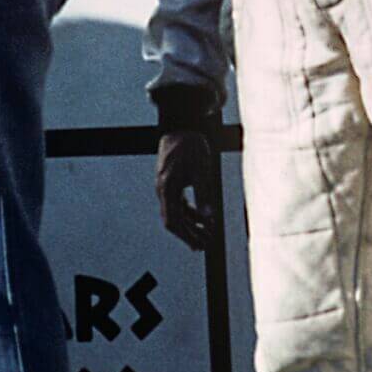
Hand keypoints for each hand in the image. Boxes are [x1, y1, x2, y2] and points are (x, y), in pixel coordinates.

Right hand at [152, 87, 223, 251]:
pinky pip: (178, 203)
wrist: (181, 126)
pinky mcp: (171, 182)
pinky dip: (190, 213)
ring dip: (190, 225)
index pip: (172, 221)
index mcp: (167, 188)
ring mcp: (165, 187)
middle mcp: (163, 190)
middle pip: (173, 220)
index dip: (186, 236)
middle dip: (189, 234)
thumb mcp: (202, 170)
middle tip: (206, 244)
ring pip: (176, 213)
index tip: (200, 245)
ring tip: (207, 234)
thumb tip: (209, 219)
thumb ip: (204, 195)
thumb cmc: (191, 145)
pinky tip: (202, 219)